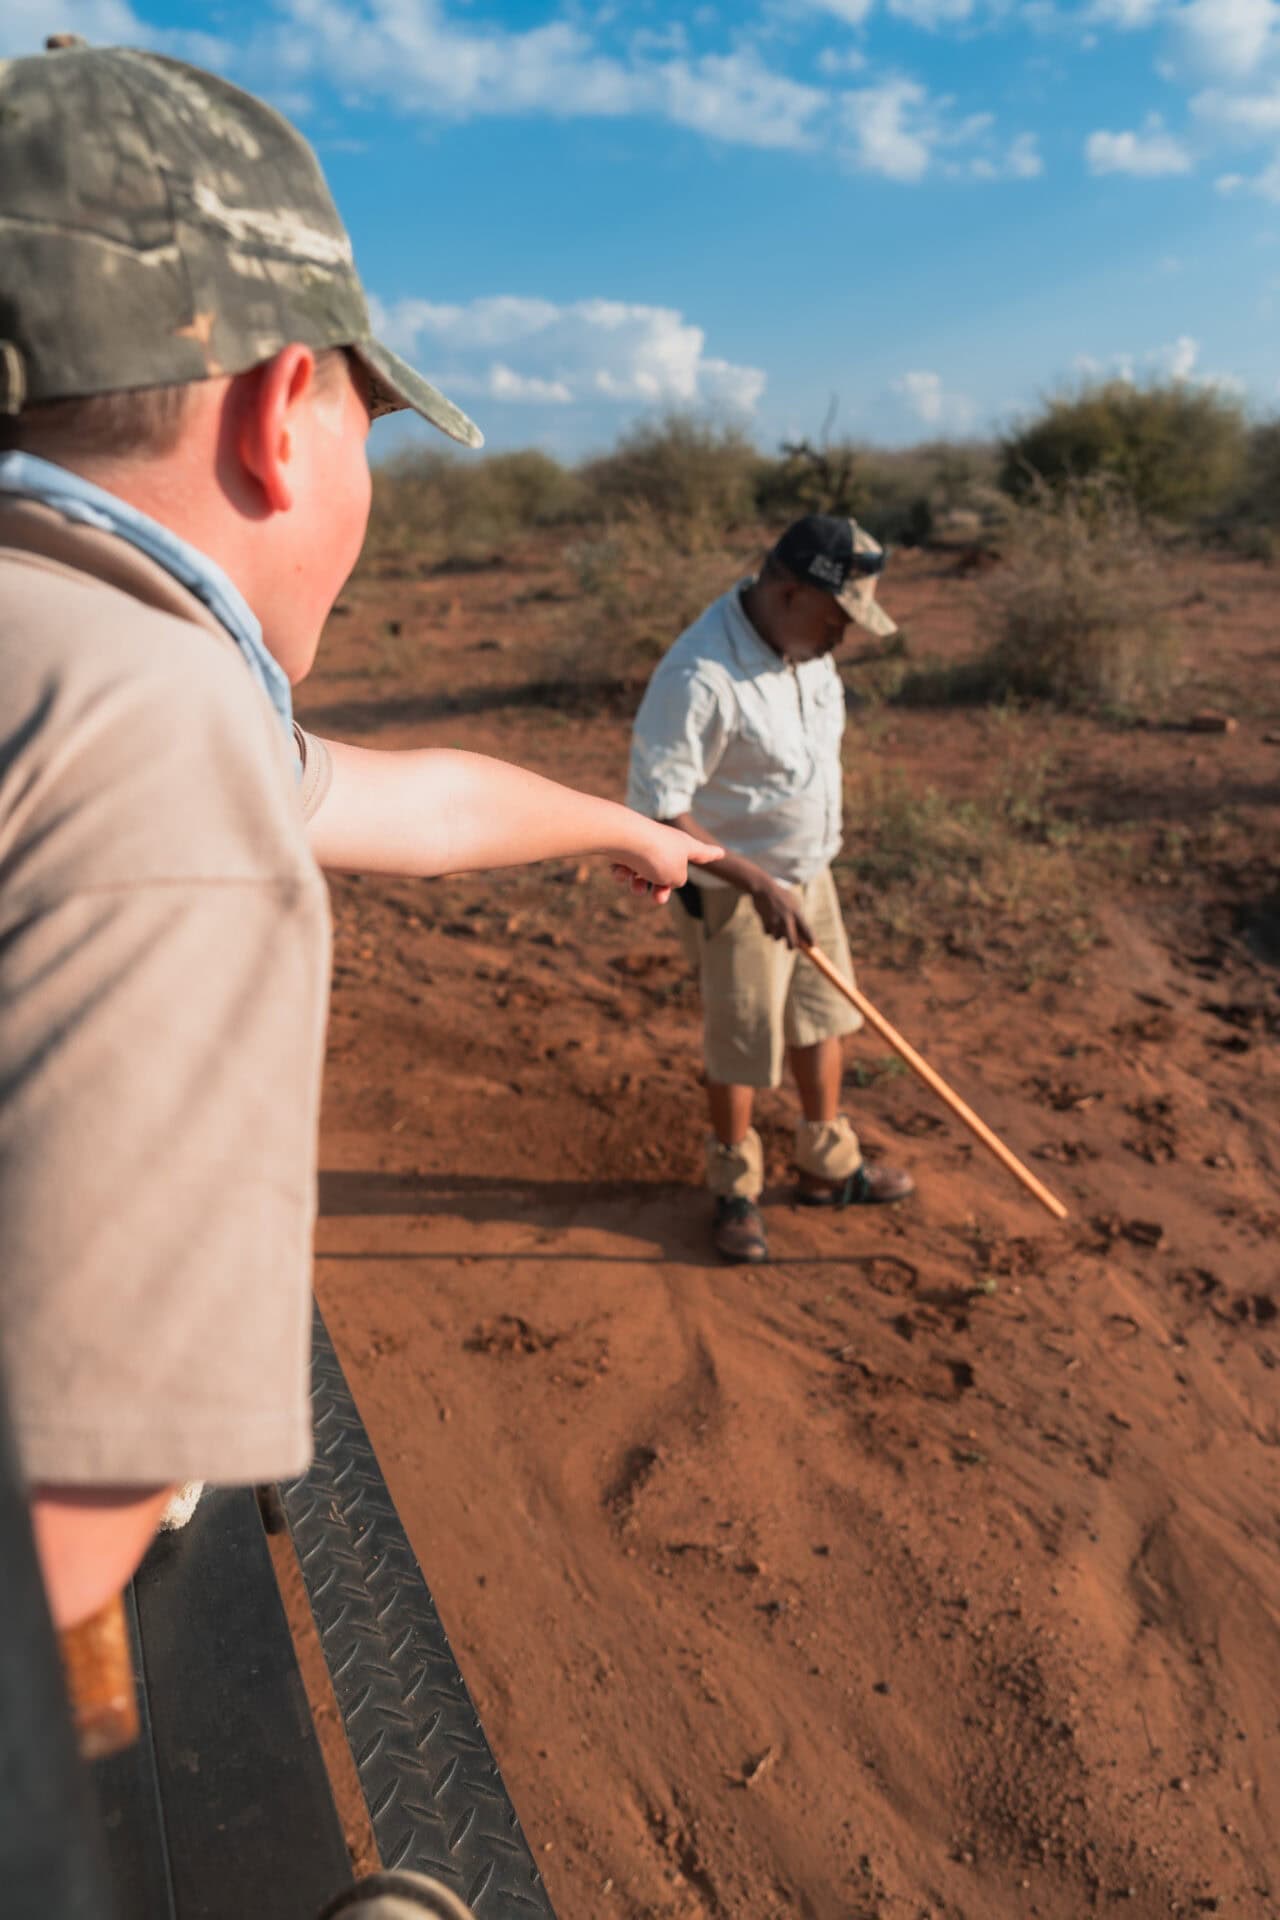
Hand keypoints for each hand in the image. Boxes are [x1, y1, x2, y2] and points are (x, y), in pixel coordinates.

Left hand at [607, 821, 723, 904]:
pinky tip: (621, 870)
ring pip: (643, 873)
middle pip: (668, 871)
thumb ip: (677, 880)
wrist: (624, 837)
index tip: (720, 853)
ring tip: (636, 886)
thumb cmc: (657, 855)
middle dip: (661, 889)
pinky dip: (623, 872)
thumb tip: (666, 877)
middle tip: (658, 899)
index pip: (703, 852)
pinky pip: (625, 867)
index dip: (712, 854)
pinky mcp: (624, 846)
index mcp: (685, 846)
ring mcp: (645, 844)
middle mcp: (666, 843)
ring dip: (639, 885)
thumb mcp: (677, 876)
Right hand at [749, 877, 813, 948]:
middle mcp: (787, 918)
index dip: (811, 939)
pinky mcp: (765, 921)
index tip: (814, 947)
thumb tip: (801, 935)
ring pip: (777, 937)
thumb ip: (797, 917)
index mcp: (796, 912)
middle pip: (792, 940)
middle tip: (790, 947)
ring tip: (775, 924)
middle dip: (791, 946)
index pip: (806, 929)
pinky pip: (767, 932)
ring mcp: (776, 920)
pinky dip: (768, 929)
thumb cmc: (781, 896)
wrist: (764, 888)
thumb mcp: (793, 902)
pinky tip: (767, 919)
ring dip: (776, 934)